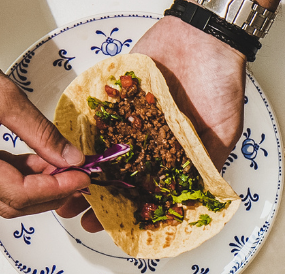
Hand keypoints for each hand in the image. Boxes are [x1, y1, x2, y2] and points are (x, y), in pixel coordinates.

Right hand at [0, 28, 87, 217]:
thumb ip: (41, 133)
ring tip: (62, 165)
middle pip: (11, 202)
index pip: (19, 193)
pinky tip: (39, 160)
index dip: (56, 189)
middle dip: (49, 193)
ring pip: (2, 194)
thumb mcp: (4, 96)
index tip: (81, 177)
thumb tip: (71, 158)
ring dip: (36, 185)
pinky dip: (19, 174)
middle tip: (77, 175)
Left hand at [61, 16, 246, 231]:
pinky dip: (82, 130)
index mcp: (176, 154)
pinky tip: (65, 148)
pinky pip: (98, 113)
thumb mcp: (224, 132)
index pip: (150, 190)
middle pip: (120, 174)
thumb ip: (209, 164)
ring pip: (103, 148)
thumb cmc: (222, 83)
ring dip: (82, 166)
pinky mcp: (121, 92)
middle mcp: (153, 139)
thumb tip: (200, 198)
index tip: (111, 224)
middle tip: (73, 208)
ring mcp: (134, 117)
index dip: (130, 209)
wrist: (205, 38)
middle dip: (97, 192)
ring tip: (60, 181)